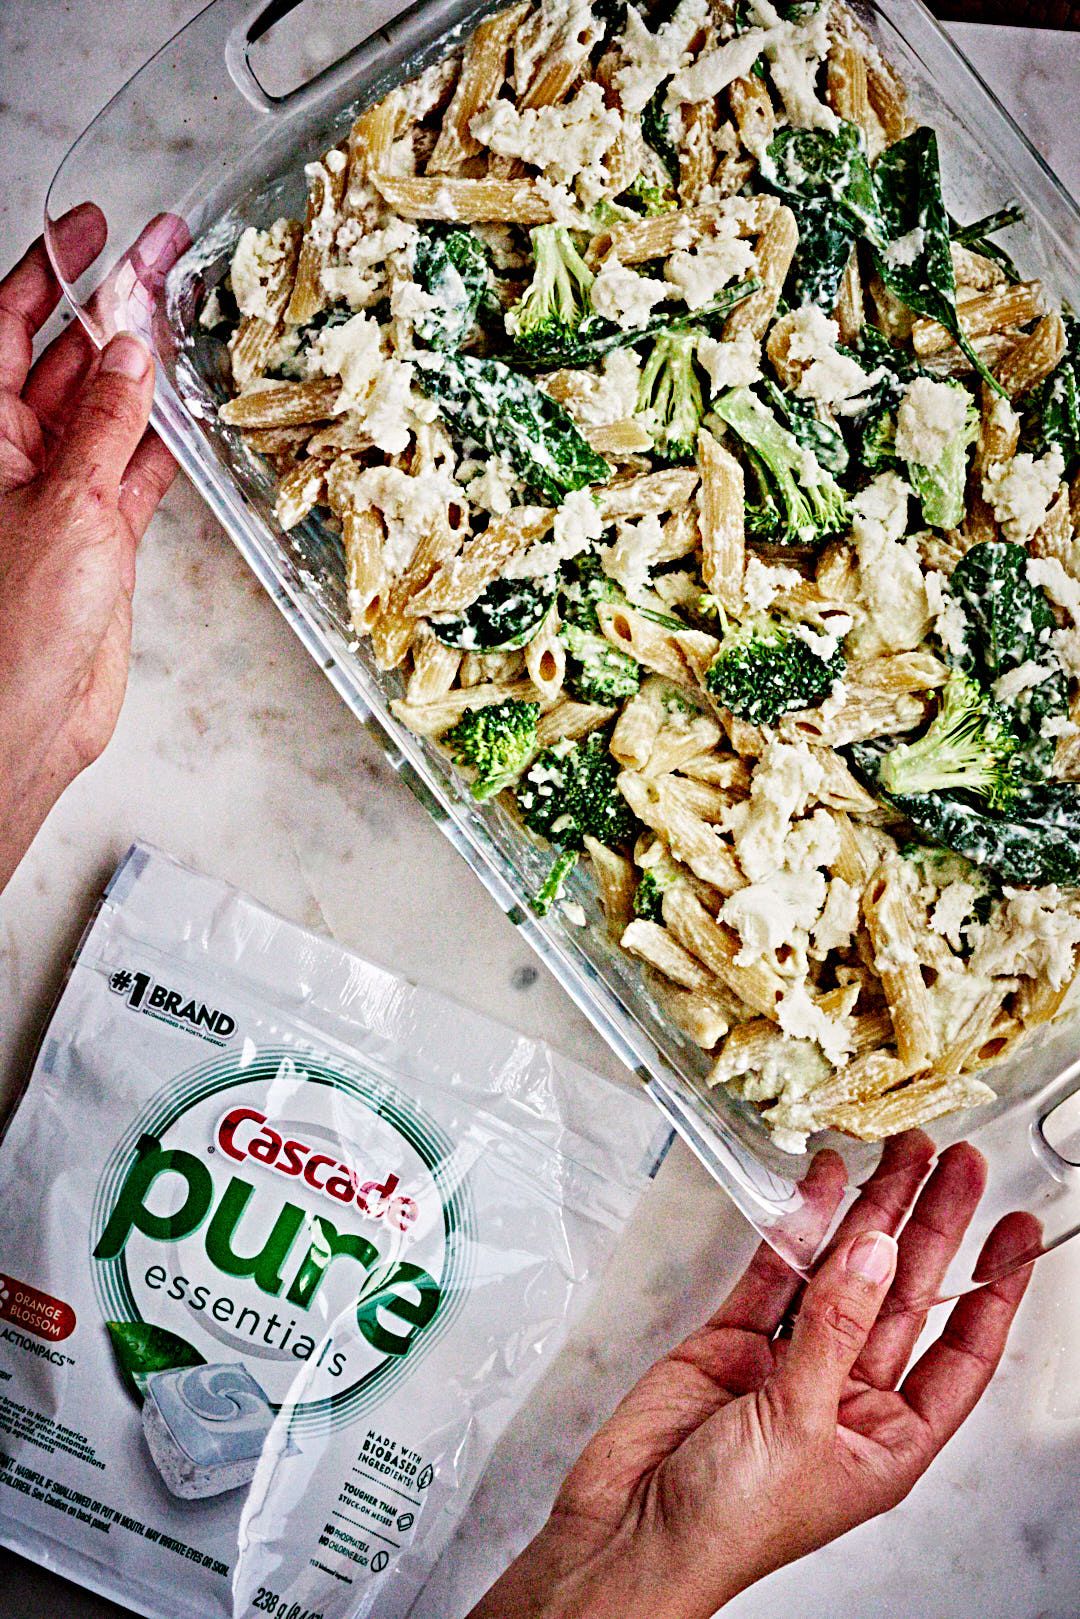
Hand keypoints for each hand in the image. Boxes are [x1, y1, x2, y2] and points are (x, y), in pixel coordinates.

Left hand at [0, 204, 176, 890]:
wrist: (27, 719)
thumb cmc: (11, 621)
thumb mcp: (65, 500)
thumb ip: (105, 422)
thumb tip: (129, 345)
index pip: (3, 324)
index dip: (47, 272)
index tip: (91, 229)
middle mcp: (9, 453)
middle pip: (60, 358)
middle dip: (109, 307)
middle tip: (162, 257)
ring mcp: (55, 492)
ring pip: (105, 410)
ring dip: (144, 369)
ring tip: (189, 315)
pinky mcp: (98, 536)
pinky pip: (135, 470)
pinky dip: (164, 441)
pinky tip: (193, 406)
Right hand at [470, 1133, 1038, 1618]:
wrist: (627, 1531)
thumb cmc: (726, 1525)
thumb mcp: (801, 1427)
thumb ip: (836, 1328)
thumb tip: (877, 1252)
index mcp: (886, 1441)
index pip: (961, 1354)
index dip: (992, 1289)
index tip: (1016, 1229)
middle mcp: (845, 1397)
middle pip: (903, 1296)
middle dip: (932, 1227)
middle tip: (956, 1164)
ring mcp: (788, 1364)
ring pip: (841, 1272)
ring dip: (870, 1213)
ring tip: (901, 1153)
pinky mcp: (732, 1340)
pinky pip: (777, 1271)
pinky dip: (799, 1226)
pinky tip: (824, 1185)